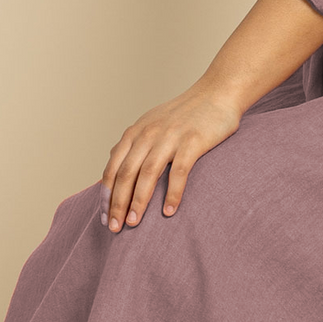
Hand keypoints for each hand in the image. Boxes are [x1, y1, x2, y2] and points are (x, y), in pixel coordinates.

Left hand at [100, 80, 243, 231]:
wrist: (217, 94)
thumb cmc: (186, 113)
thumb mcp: (152, 122)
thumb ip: (133, 141)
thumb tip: (113, 159)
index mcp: (136, 132)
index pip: (114, 168)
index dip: (107, 195)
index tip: (105, 218)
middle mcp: (148, 134)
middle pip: (126, 173)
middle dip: (118, 203)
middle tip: (115, 228)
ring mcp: (170, 137)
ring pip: (148, 174)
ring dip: (138, 201)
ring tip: (134, 223)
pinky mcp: (193, 142)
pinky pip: (179, 172)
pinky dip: (172, 193)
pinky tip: (168, 211)